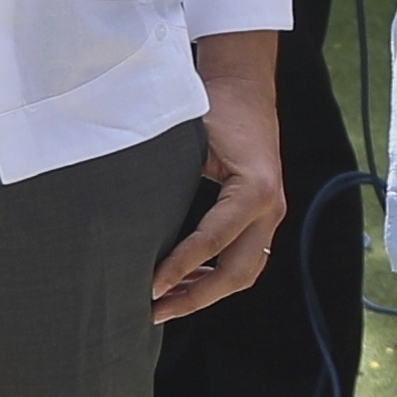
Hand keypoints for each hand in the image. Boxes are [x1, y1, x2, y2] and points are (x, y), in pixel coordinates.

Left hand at [155, 32, 289, 320]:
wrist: (245, 86)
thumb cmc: (215, 107)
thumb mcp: (190, 139)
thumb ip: (167, 176)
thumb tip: (123, 218)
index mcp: (255, 187)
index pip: (214, 239)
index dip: (181, 267)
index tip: (150, 288)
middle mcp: (272, 205)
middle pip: (239, 270)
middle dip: (196, 296)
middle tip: (154, 311)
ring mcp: (272, 212)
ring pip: (247, 270)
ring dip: (208, 292)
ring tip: (166, 306)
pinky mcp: (264, 214)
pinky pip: (247, 257)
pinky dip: (218, 275)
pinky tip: (187, 282)